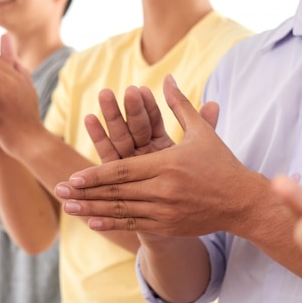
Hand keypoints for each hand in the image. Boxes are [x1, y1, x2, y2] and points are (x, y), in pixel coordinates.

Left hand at [54, 74, 261, 236]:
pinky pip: (135, 225)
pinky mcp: (169, 226)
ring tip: (68, 209)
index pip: (123, 170)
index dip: (96, 175)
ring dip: (92, 210)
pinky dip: (112, 225)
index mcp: (167, 164)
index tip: (72, 177)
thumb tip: (167, 76)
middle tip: (58, 192)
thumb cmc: (221, 164)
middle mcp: (163, 189)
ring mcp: (165, 211)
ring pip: (121, 211)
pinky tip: (93, 223)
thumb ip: (179, 105)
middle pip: (116, 192)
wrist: (242, 202)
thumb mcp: (200, 133)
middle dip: (84, 193)